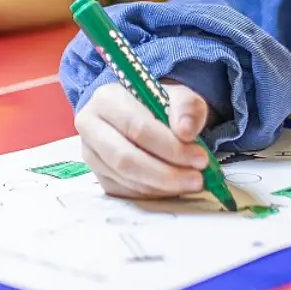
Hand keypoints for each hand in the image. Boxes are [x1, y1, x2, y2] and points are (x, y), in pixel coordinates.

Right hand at [75, 81, 214, 199]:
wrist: (145, 116)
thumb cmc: (160, 105)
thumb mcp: (180, 97)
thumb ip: (187, 108)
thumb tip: (186, 132)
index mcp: (106, 99)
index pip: (136, 127)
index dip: (170, 146)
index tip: (200, 157)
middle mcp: (90, 126)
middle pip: (125, 158)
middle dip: (166, 173)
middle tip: (197, 178)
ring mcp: (91, 154)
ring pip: (126, 178)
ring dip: (163, 185)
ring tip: (191, 181)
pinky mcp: (98, 176)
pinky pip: (125, 191)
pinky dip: (153, 192)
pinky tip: (173, 186)